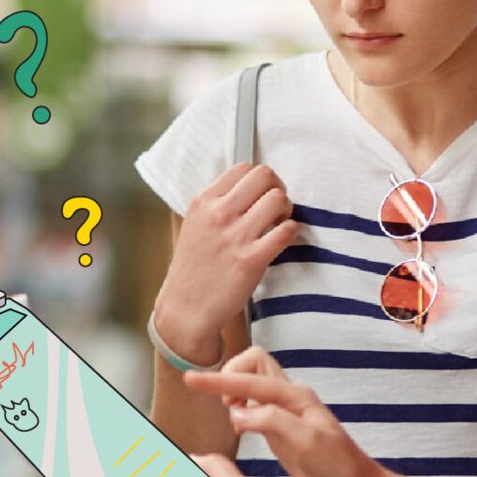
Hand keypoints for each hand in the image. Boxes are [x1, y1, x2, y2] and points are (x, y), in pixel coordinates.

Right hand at [157, 163, 298, 363]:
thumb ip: (218, 203)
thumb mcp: (196, 225)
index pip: (244, 167)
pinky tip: (281, 239)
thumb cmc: (194, 267)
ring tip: (278, 223)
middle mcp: (219, 214)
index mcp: (204, 202)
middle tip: (275, 206)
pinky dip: (290, 231)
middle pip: (265, 175)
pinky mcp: (251, 260)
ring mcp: (235, 236)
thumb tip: (250, 185)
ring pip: (279, 198)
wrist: (186, 308)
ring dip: (286, 209)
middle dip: (277, 188)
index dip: (259, 179)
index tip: (261, 194)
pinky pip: (286, 230)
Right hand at [183, 348, 383, 476]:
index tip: (190, 380)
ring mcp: (284, 413)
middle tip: (228, 406)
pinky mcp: (280, 430)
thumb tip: (237, 413)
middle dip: (230, 376)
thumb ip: (271, 421)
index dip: (219, 380)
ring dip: (234, 392)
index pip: (250, 378)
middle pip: (252, 364)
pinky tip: (240, 427)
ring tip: (234, 417)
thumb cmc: (339, 467)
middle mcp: (289, 399)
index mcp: (296, 396)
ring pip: (252, 384)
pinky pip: (253, 406)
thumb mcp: (307, 442)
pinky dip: (239, 409)